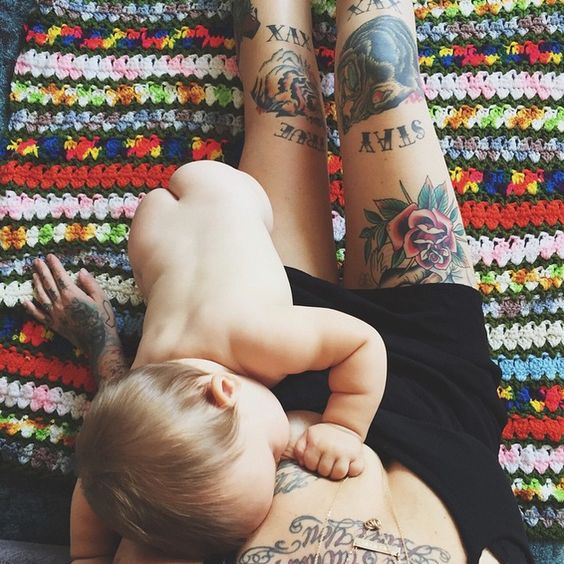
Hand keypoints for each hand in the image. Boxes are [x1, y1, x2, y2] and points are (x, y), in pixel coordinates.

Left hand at [24, 255, 127, 383]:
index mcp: (73, 295)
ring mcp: (55, 315)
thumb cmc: (104, 319)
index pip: (60, 276)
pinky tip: (25, 301)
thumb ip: (90, 284)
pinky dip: (31, 308)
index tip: (50, 256)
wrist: (99, 342)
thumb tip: (81, 271)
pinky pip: (39, 315)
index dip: (54, 265)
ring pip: (41, 296)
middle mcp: (60, 304)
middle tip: (36, 261)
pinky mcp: (54, 325)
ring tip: (33, 275)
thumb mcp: (102, 298)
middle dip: (42, 271)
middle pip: (48, 284)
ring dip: (36, 284)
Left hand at [293, 422, 364, 479]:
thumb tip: (301, 463)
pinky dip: (351, 470)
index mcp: (317, 443)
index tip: (315, 459)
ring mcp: (346, 452)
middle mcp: (332, 447)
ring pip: (339, 474)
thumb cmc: (323, 435)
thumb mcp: (307, 436)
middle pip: (324, 472)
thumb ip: (299, 448)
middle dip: (323, 470)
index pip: (310, 465)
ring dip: (336, 473)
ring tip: (334, 465)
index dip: (311, 464)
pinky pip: (355, 471)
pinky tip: (347, 463)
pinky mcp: (358, 456)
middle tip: (325, 462)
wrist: (343, 425)